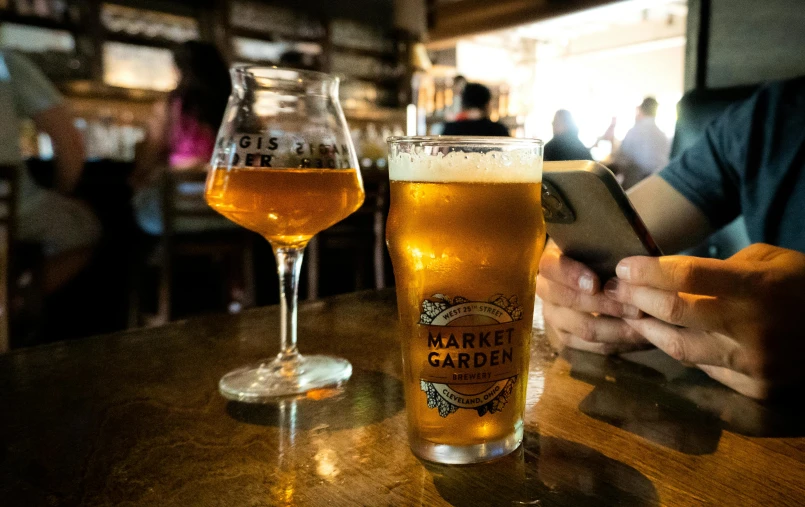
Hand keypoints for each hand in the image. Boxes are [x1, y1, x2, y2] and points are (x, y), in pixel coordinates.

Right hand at [537, 241, 650, 354]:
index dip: (571, 276)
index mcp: (550, 262)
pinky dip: (620, 342)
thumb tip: (633, 263)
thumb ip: (611, 251)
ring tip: (644, 324)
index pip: (551, 267)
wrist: (595, 278)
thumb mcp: (601, 247)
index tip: (595, 284)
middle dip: (604, 305)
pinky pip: (593, 345)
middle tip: (636, 307)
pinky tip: (641, 336)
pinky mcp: (567, 337)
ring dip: (617, 327)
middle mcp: (545, 289)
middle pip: (568, 301)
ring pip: (583, 327)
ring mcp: (554, 316)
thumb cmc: (602, 257)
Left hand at [604, 243, 804, 398]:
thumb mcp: (766, 260)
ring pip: (679, 348)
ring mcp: (754, 363)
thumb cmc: (800, 284)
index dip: (648, 271)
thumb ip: (716, 269)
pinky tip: (662, 336)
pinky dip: (681, 350)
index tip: (622, 267)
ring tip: (628, 314)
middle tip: (614, 289)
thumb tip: (663, 275)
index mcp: (757, 287)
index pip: (687, 276)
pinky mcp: (755, 389)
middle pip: (675, 312)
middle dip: (636, 298)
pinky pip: (703, 367)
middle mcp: (753, 328)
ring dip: (647, 329)